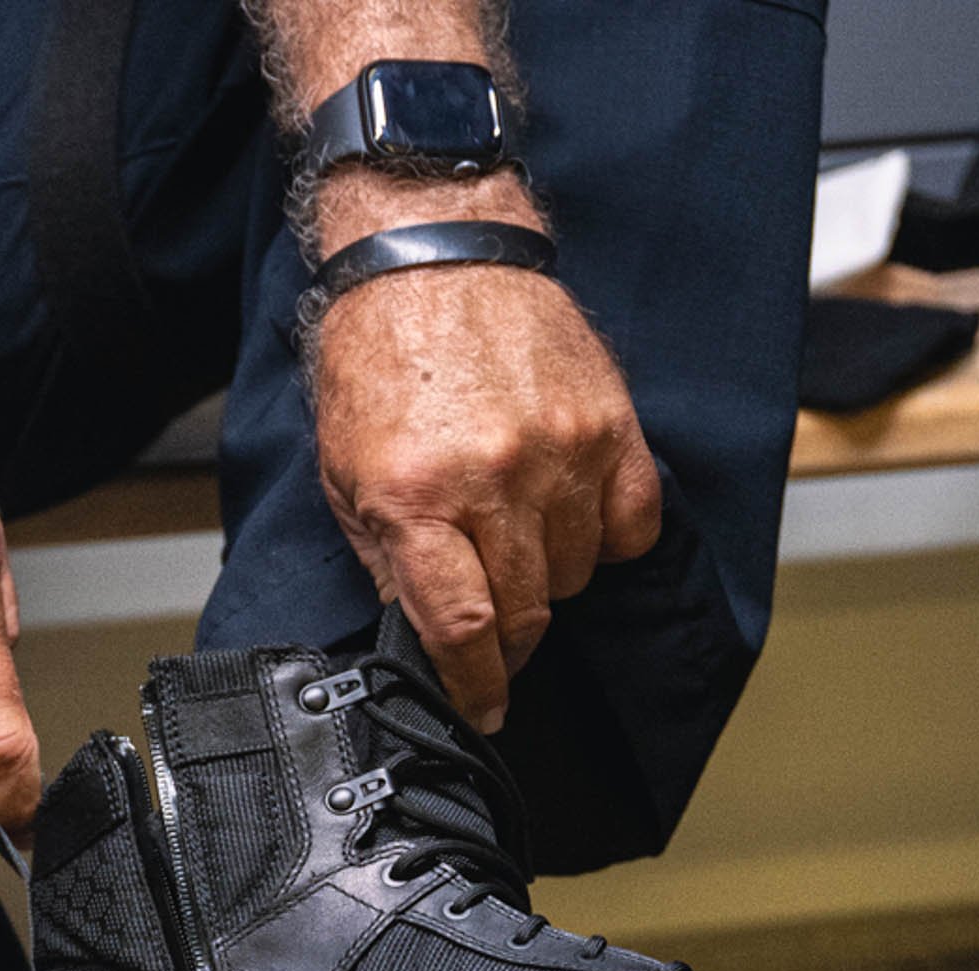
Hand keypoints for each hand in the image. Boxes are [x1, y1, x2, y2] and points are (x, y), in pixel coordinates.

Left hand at [308, 208, 662, 732]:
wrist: (432, 252)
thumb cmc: (383, 359)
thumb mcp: (347, 476)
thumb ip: (387, 562)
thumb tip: (423, 635)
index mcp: (417, 498)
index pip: (464, 631)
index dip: (476, 688)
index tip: (483, 709)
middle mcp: (493, 479)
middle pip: (525, 613)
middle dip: (507, 641)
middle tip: (493, 632)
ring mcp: (560, 450)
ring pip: (576, 574)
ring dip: (550, 582)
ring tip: (520, 547)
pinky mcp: (609, 421)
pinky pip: (631, 522)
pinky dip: (608, 539)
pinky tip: (574, 523)